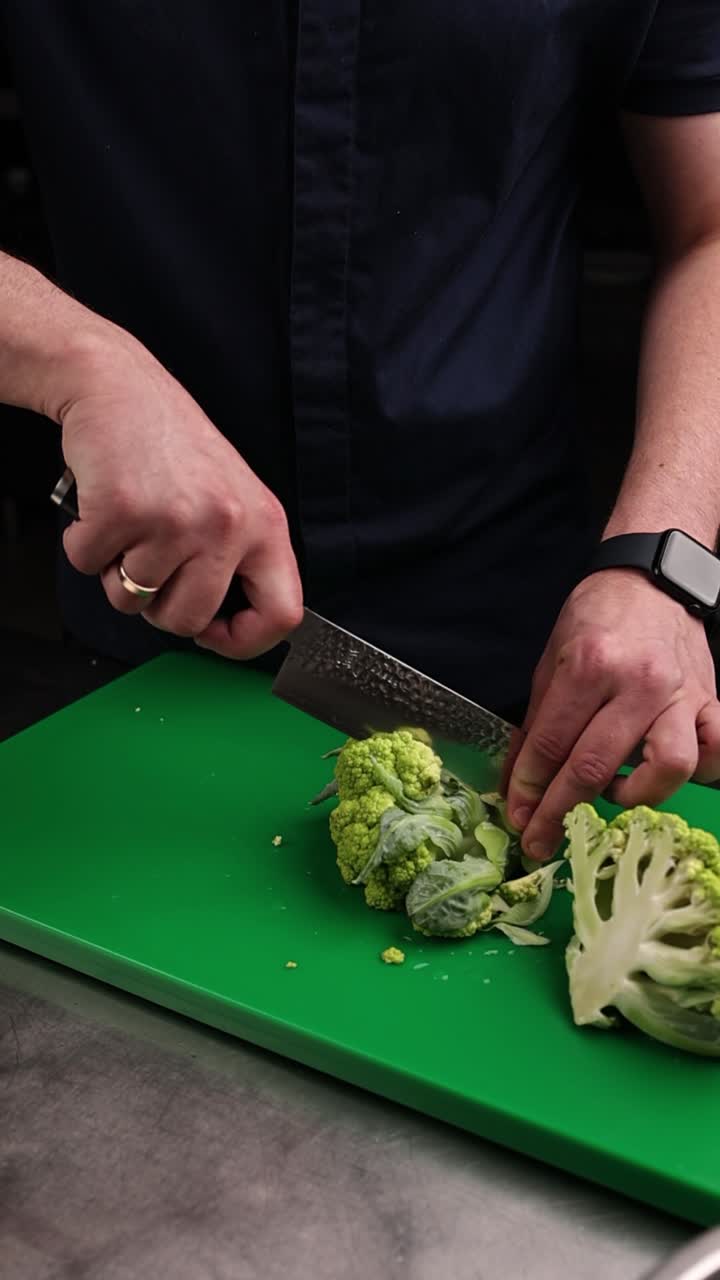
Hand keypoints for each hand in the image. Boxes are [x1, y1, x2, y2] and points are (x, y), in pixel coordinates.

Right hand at [59, 330, 302, 657]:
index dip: (245, 641)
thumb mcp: (231, 496)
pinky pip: (89, 566)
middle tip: (150, 568)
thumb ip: (237, 556)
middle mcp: (227, 523)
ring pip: (133, 599)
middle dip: (159, 608)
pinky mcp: (123, 510)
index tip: (216, 634)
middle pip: (190, 621)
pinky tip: (100, 509)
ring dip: (116, 572)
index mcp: (265, 524)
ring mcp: (176, 519)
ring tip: (128, 526)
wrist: (118, 384)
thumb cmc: (171, 443)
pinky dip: (83, 546)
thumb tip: (227, 626)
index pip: (281, 613)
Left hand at [504, 570, 719, 859]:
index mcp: (589, 666)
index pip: (553, 744)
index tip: (517, 818)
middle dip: (560, 812)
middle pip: (595, 766)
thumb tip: (516, 786)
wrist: (650, 579)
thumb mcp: (551, 662)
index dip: (530, 788)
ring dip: (636, 795)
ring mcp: (681, 694)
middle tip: (540, 840)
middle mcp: (637, 683)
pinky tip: (664, 772)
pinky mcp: (710, 700)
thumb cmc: (595, 618)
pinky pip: (716, 749)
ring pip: (670, 767)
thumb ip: (535, 727)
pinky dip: (697, 772)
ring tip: (613, 794)